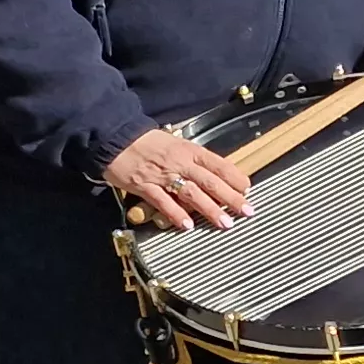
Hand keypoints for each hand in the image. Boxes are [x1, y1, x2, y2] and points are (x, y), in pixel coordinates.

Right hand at [103, 128, 250, 230]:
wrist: (115, 137)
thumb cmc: (147, 142)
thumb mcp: (175, 143)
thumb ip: (193, 160)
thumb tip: (212, 176)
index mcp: (190, 150)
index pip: (218, 164)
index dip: (235, 178)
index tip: (247, 190)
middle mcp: (180, 163)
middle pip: (210, 182)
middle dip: (231, 198)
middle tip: (246, 212)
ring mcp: (163, 175)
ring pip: (192, 193)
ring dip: (210, 209)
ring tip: (224, 224)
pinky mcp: (145, 186)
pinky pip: (163, 202)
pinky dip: (176, 214)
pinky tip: (187, 226)